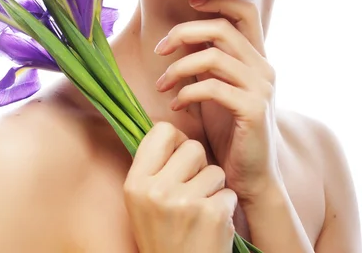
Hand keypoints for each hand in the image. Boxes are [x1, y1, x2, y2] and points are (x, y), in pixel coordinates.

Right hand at [123, 122, 237, 252]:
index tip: (178, 159)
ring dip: (214, 189)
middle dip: (199, 166)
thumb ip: (153, 167)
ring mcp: (185, 203)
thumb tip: (170, 130)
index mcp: (136, 183)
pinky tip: (212, 227)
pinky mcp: (212, 215)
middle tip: (191, 192)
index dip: (176, 142)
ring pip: (215, 170)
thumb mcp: (142, 201)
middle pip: (193, 147)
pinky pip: (229, 192)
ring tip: (200, 212)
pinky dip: (226, 208)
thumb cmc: (163, 236)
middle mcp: (157, 190)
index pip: (162, 130)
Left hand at [154, 0, 282, 205]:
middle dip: (184, 32)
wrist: (251, 178)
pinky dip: (186, 92)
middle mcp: (264, 67)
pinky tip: (175, 106)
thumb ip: (207, 62)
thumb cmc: (229, 132)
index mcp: (257, 58)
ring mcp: (261, 88)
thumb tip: (182, 36)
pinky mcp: (253, 109)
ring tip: (161, 84)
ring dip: (178, 67)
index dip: (218, 0)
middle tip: (159, 49)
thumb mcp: (217, 89)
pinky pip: (212, 87)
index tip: (189, 4)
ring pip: (214, 56)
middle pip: (222, 28)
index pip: (245, 11)